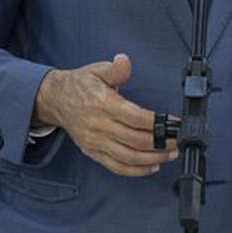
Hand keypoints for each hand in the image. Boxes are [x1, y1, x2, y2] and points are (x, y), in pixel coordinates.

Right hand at [32, 53, 174, 175]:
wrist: (55, 99)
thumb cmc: (80, 85)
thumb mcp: (98, 70)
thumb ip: (116, 69)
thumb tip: (124, 62)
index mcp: (102, 104)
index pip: (135, 118)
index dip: (157, 123)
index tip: (173, 122)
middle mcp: (98, 126)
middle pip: (135, 140)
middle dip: (160, 143)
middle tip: (176, 140)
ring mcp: (95, 142)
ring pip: (128, 157)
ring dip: (152, 159)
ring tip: (170, 154)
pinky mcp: (93, 152)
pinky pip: (116, 166)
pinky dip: (135, 170)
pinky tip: (152, 167)